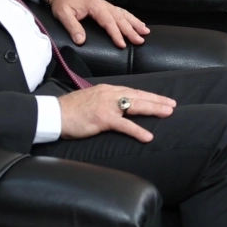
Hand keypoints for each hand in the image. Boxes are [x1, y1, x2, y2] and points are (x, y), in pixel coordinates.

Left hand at [48, 0, 149, 48]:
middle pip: (120, 19)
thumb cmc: (62, 3)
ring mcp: (107, 5)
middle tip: (140, 40)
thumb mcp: (63, 14)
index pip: (108, 22)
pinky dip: (131, 18)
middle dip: (131, 30)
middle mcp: (104, 5)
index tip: (122, 44)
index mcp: (95, 7)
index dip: (116, 34)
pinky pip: (122, 12)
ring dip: (135, 23)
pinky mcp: (106, 7)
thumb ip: (72, 27)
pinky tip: (138, 23)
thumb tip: (81, 41)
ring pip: (124, 15)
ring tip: (145, 32)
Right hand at [59, 84, 175, 142]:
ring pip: (136, 106)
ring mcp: (107, 106)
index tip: (162, 99)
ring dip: (154, 109)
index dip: (149, 96)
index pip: (133, 92)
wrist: (54, 114)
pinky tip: (148, 136)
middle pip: (139, 96)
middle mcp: (110, 94)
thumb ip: (105, 101)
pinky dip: (138, 131)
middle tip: (173, 105)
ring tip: (168, 113)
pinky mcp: (103, 119)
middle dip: (157, 100)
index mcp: (108, 90)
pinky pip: (124, 125)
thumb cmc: (70, 110)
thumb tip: (117, 107)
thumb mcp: (91, 99)